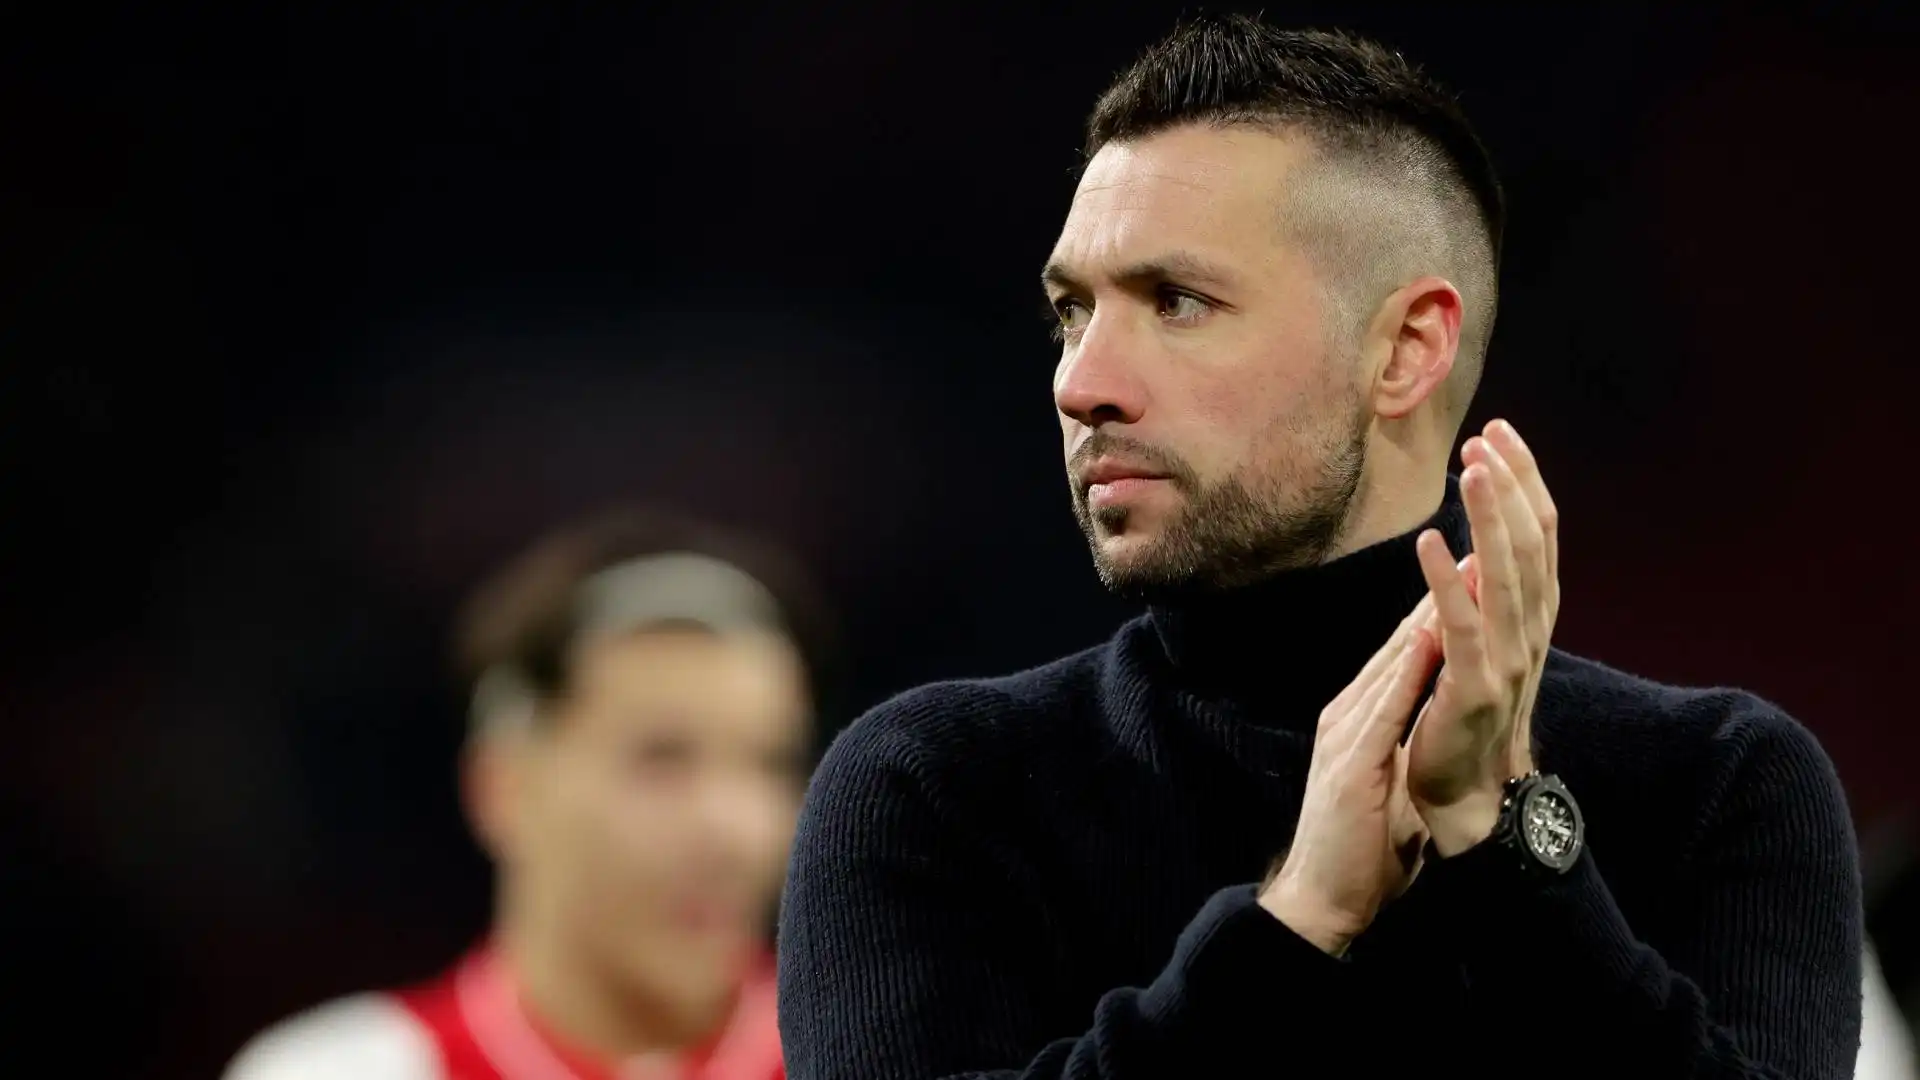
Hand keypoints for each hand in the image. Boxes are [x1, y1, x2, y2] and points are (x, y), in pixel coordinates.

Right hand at [1260, 595, 1442, 954]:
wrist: (1321, 898)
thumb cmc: (1360, 848)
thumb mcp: (1389, 783)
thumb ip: (1403, 744)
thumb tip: (1432, 724)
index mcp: (1358, 721)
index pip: (1403, 657)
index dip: (1440, 611)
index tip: (1475, 572)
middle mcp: (1347, 716)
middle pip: (1396, 646)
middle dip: (1437, 595)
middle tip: (1476, 545)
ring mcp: (1344, 735)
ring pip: (1389, 664)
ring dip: (1426, 616)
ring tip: (1460, 572)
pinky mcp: (1350, 763)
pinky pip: (1383, 708)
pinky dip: (1407, 670)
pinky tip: (1429, 640)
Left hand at [1406, 419, 1560, 855]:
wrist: (1464, 799)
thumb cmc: (1465, 718)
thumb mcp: (1482, 647)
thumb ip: (1487, 598)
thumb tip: (1480, 544)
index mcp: (1532, 619)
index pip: (1540, 536)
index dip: (1524, 483)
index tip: (1500, 434)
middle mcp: (1530, 634)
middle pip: (1531, 545)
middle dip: (1512, 487)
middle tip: (1488, 436)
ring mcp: (1506, 662)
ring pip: (1505, 577)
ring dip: (1489, 520)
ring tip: (1471, 470)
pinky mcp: (1472, 689)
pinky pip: (1460, 626)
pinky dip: (1446, 582)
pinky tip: (1431, 544)